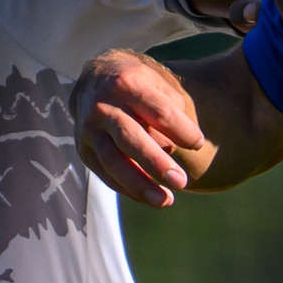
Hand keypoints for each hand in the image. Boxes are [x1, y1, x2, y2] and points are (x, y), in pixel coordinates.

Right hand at [73, 49, 214, 205]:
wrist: (94, 81)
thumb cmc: (139, 85)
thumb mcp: (158, 84)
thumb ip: (173, 111)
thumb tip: (178, 147)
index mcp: (128, 84)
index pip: (158, 111)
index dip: (181, 130)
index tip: (198, 144)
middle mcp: (104, 107)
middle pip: (129, 138)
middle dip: (156, 163)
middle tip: (181, 182)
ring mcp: (90, 130)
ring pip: (113, 162)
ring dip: (139, 185)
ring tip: (165, 201)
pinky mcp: (84, 151)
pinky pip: (106, 175)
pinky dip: (129, 190)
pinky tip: (152, 199)